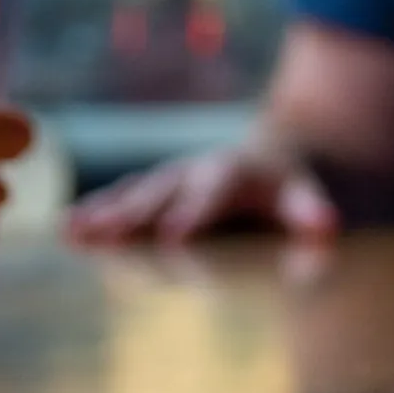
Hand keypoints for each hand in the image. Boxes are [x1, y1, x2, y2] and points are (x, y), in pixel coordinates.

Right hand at [67, 138, 339, 244]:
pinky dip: (94, 213)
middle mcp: (194, 172)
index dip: (193, 214)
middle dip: (134, 216)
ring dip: (105, 214)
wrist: (269, 155)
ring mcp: (169, 180)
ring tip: (74, 232)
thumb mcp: (308, 197)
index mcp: (235, 173)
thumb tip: (327, 227)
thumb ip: (312, 212)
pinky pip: (120, 199)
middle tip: (105, 237)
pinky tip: (67, 230)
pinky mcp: (152, 191)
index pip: (213, 194)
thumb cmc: (289, 189)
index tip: (171, 237)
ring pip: (134, 197)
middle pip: (162, 195)